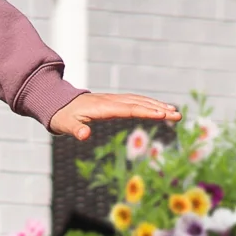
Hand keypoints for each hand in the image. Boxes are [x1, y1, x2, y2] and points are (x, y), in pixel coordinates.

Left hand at [48, 87, 183, 141]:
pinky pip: (135, 101)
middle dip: (159, 108)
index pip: (128, 108)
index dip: (145, 111)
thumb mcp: (65, 125)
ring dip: (157, 105)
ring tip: (175, 112)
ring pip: (139, 101)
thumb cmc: (62, 116)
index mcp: (102, 107)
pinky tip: (160, 109)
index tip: (162, 115)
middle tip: (178, 115)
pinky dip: (149, 104)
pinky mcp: (114, 102)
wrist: (57, 102)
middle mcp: (111, 101)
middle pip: (139, 103)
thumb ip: (75, 129)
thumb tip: (84, 135)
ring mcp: (113, 100)